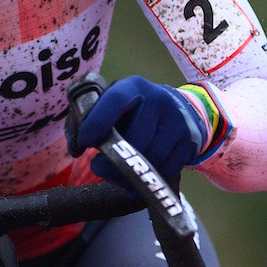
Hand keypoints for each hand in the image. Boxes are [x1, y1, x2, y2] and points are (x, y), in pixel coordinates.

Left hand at [66, 75, 208, 180]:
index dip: (97, 123)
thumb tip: (78, 147)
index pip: (115, 100)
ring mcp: (178, 121)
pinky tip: (138, 178)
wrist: (175, 108)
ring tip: (117, 175)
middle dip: (114, 160)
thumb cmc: (132, 111)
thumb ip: (89, 120)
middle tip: (100, 168)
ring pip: (152, 158)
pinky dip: (150, 179)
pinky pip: (167, 169)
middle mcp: (158, 100)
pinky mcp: (188, 141)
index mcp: (133, 87)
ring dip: (130, 174)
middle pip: (136, 138)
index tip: (85, 143)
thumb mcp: (111, 106)